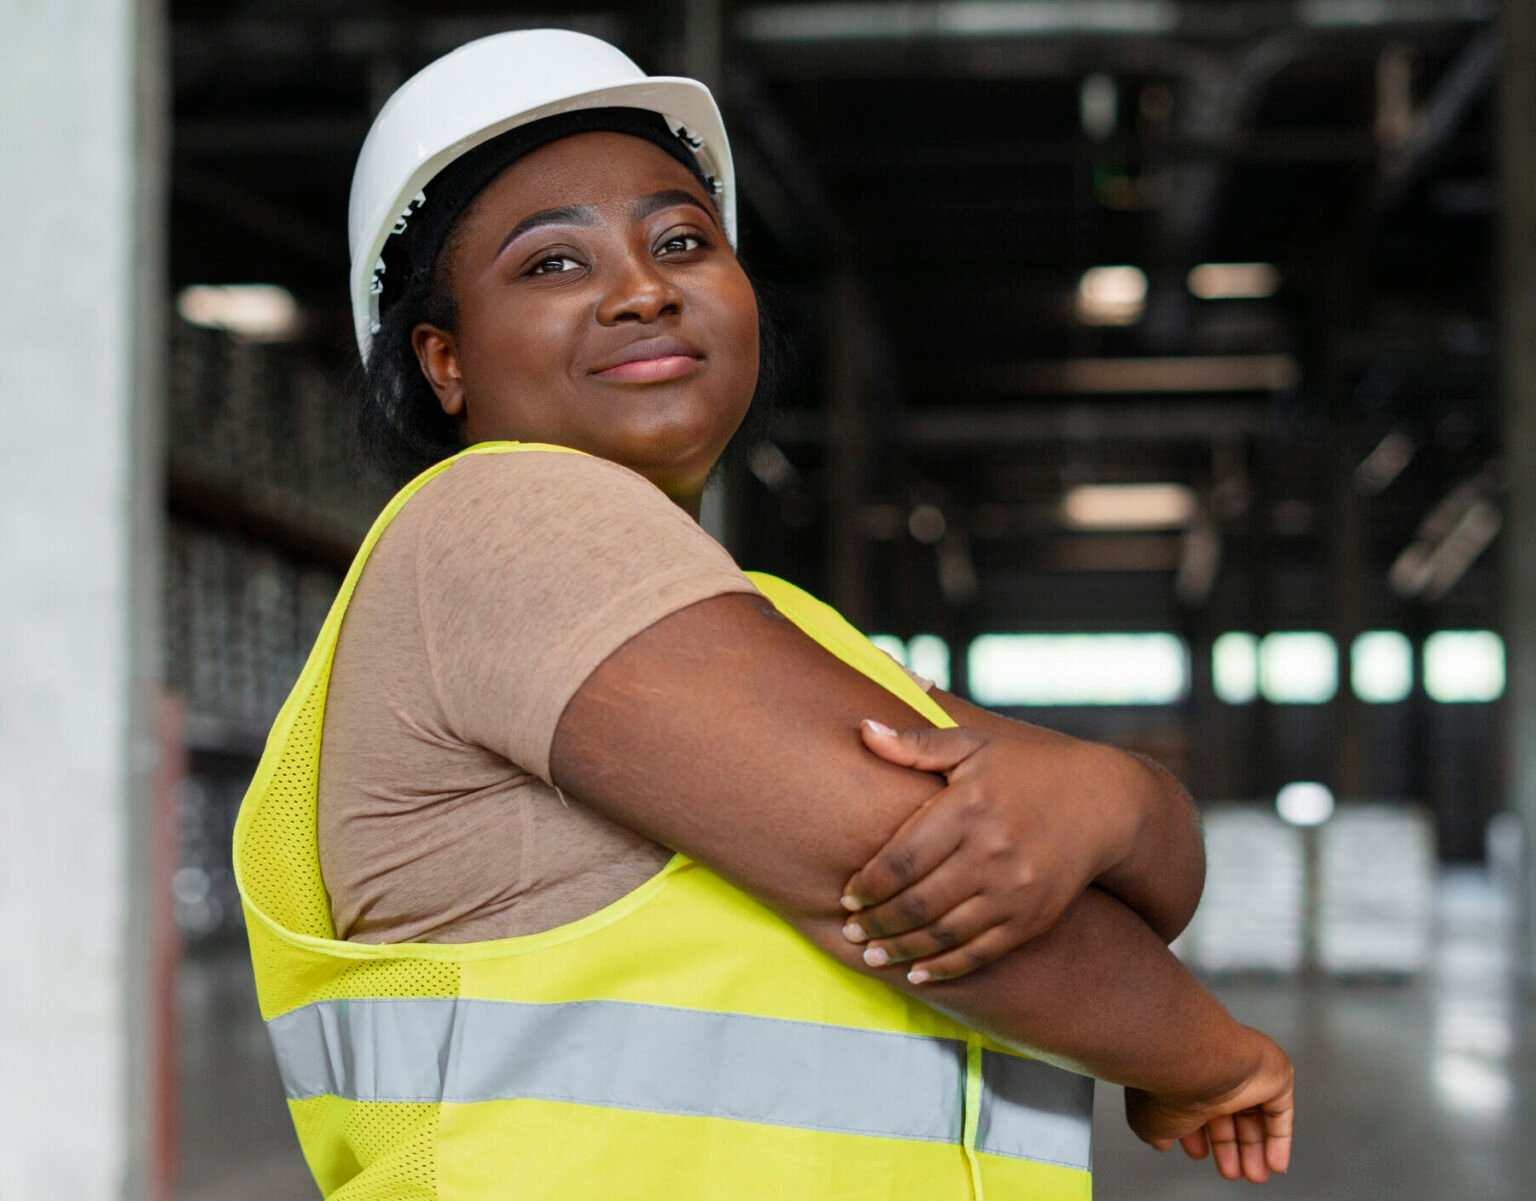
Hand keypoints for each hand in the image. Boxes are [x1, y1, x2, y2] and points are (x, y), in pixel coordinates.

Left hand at [839, 719, 1137, 981]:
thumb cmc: (1028, 767)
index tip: (845, 897)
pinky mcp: (1034, 917)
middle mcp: (991, 851)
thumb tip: (863, 730)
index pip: (903, 859)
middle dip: (877, 923)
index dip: (869, 885)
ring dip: (903, 950)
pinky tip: (918, 973)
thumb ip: (916, 743)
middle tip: (849, 933)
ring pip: (945, 933)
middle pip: (918, 902)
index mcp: (968, 806)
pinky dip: (947, 968)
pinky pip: (982, 952)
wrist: (1105, 802)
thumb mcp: (975, 745)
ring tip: (872, 956)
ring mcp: (1015, 889)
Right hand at [1125, 1027, 1294, 1183]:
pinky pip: (1280, 1112)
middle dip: (1229, 1149)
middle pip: (1226, 1116)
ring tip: (1253, 1174)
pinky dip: (1278, 1140)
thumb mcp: (1150, 1120)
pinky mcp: (1273, 1075)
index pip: (1193, 1109)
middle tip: (1231, 1171)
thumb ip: (1157, 1133)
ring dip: (1253, 1150)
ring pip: (1253, 1116)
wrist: (1197, 1058)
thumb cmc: (1167, 1082)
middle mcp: (1213, 1073)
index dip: (1196, 1138)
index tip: (1199, 1154)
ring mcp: (1243, 1073)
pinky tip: (1274, 1163)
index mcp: (1182, 1076)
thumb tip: (1159, 1140)